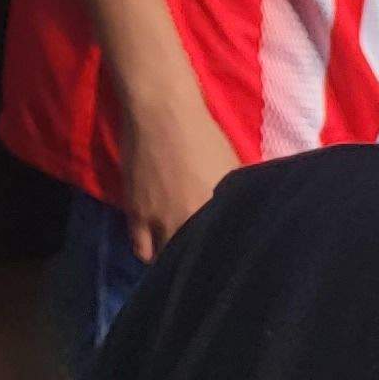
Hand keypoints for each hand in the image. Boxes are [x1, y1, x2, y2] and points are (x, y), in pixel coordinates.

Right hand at [114, 79, 237, 257]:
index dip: (220, 263)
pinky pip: (138, 244)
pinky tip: (152, 244)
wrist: (161, 114)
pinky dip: (146, 249)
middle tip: (199, 262)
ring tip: (173, 255)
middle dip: (192, 265)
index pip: (217, 255)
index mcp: (214, 216)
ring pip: (158, 260)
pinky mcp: (133, 211)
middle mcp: (185, 225)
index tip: (223, 264)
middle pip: (187, 261)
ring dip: (166, 261)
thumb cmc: (203, 138)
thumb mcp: (232, 171)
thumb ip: (235, 200)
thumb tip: (245, 218)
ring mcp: (156, 221)